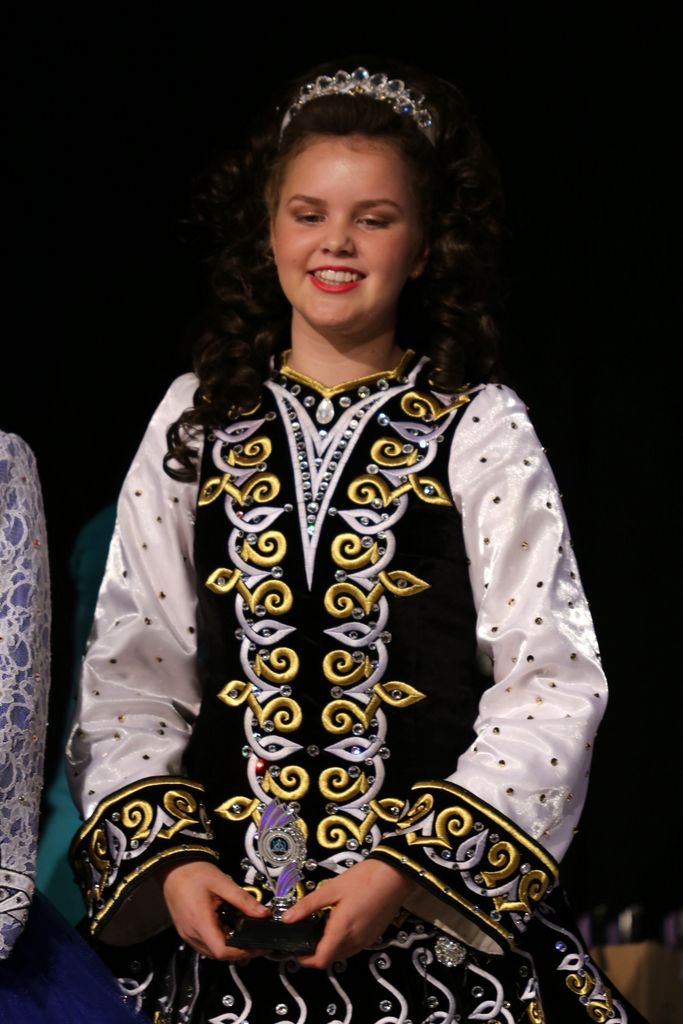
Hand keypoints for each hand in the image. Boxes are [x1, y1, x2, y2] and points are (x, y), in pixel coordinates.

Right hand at [159, 860, 269, 959]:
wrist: (174, 868)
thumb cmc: (196, 873)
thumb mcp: (223, 883)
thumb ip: (244, 900)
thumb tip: (264, 913)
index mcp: (200, 922)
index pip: (222, 951)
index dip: (241, 952)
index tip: (257, 946)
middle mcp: (191, 933)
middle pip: (218, 954)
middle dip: (238, 951)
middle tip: (255, 940)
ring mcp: (187, 934)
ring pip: (211, 952)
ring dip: (228, 947)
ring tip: (243, 934)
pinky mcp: (185, 931)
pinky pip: (204, 944)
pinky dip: (218, 941)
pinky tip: (227, 928)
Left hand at [281, 859, 416, 969]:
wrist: (395, 875)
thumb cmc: (363, 879)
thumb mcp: (332, 888)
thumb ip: (308, 906)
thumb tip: (286, 918)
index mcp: (342, 930)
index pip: (321, 960)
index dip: (305, 960)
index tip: (295, 949)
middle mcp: (355, 941)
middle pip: (330, 959)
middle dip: (315, 953)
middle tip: (305, 935)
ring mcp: (366, 940)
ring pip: (342, 954)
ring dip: (329, 948)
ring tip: (320, 928)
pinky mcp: (374, 936)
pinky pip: (353, 947)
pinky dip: (342, 943)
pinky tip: (338, 924)